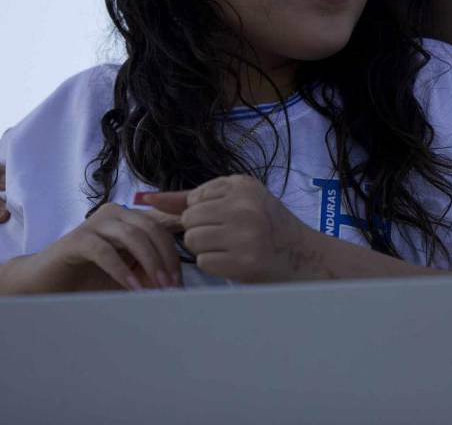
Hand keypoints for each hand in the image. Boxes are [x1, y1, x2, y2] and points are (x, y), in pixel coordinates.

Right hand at [24, 203, 183, 291]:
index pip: (163, 226)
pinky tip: (132, 288)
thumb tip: (181, 286)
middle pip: (152, 229)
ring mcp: (95, 223)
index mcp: (130, 219)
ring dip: (151, 263)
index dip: (177, 249)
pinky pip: (106, 251)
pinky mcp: (77, 239)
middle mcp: (115, 214)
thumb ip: (151, 274)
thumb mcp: (129, 276)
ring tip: (160, 289)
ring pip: (133, 236)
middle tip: (174, 287)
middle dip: (167, 259)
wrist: (46, 285)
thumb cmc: (90, 280)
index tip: (188, 274)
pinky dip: (122, 271)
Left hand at [140, 175, 320, 283]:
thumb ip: (193, 198)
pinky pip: (204, 262)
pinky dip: (216, 265)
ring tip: (232, 248)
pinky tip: (236, 261)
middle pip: (189, 219)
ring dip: (207, 249)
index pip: (195, 198)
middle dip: (201, 231)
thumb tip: (148, 198)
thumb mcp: (238, 201)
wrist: (303, 256)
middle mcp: (244, 206)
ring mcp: (244, 235)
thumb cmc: (267, 226)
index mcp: (242, 185)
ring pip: (193, 240)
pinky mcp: (243, 262)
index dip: (206, 214)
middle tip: (230, 236)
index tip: (229, 219)